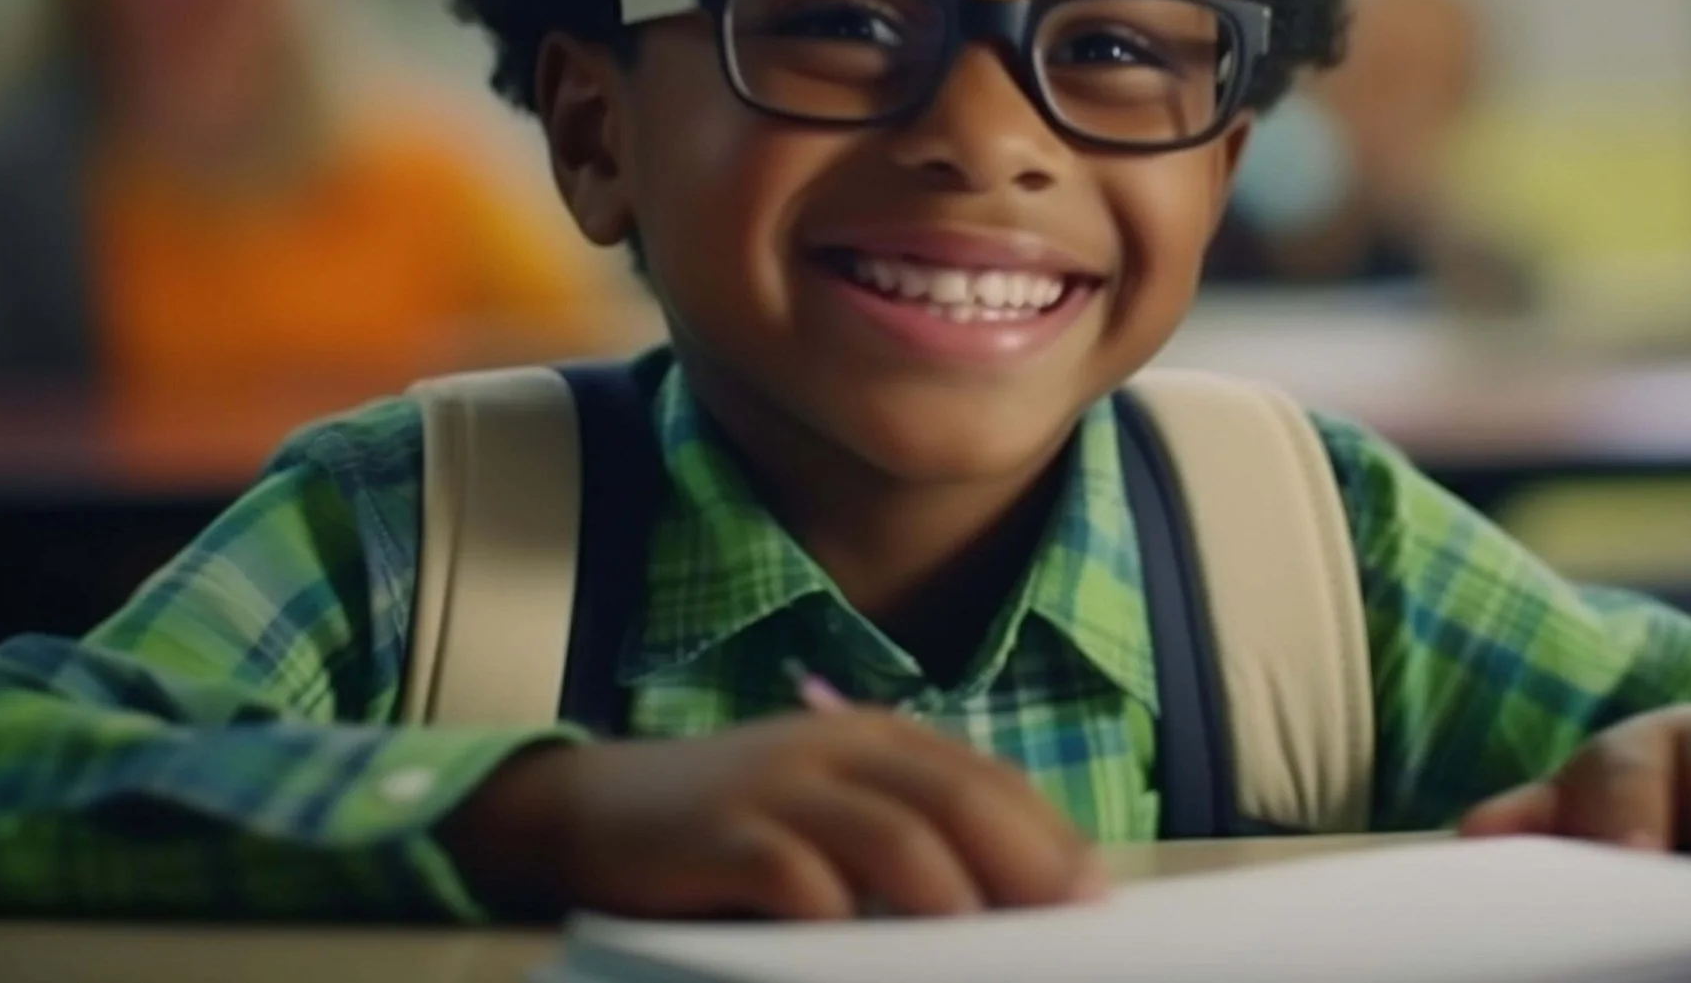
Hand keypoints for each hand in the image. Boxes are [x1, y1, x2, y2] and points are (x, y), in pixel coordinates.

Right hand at [439, 709, 1102, 918]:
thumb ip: (905, 836)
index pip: (982, 779)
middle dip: (1022, 862)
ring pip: (889, 835)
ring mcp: (776, 786)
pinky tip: (862, 951)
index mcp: (873, 738)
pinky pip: (795, 875)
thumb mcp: (828, 811)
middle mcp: (833, 747)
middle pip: (952, 798)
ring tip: (985, 949)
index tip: (1094, 895)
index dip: (1045, 834)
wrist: (596, 808)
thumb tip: (1007, 904)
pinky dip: (841, 915)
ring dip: (949, 896)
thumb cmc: (735, 826)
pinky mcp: (720, 835)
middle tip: (1068, 923)